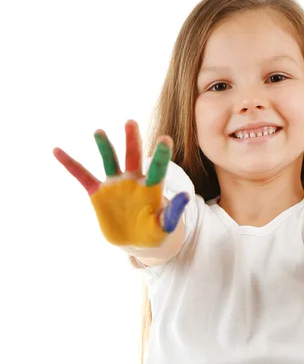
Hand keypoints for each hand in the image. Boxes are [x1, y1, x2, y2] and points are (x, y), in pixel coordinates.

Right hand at [53, 119, 188, 246]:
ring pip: (110, 161)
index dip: (161, 154)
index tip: (165, 138)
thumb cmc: (154, 232)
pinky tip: (57, 150)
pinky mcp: (98, 193)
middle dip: (132, 140)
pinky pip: (82, 175)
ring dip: (105, 147)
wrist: (136, 241)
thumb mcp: (165, 226)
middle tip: (131, 122)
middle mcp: (133, 180)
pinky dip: (70, 164)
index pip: (158, 168)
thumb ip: (173, 213)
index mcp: (152, 187)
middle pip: (133, 156)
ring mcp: (115, 184)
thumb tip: (186, 197)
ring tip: (99, 132)